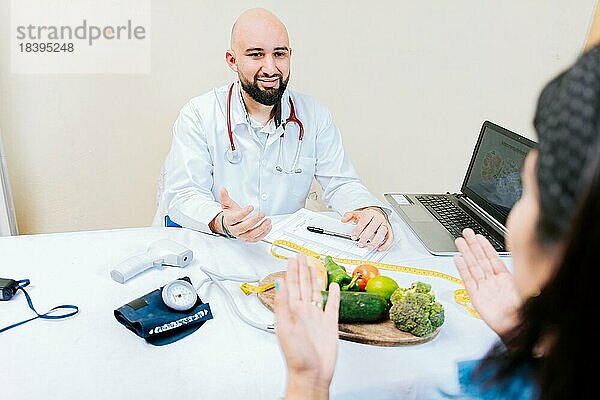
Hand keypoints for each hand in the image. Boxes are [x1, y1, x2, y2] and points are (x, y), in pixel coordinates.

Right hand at [212, 188, 271, 241]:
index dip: (243, 213)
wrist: (231, 224)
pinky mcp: (248, 239)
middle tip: (262, 213)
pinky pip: (256, 239)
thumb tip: (222, 189)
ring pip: (251, 235)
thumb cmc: (231, 214)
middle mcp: (235, 230)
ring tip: (268, 221)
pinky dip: (263, 234)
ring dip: (261, 228)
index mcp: (230, 221)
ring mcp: (242, 235)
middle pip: (244, 227)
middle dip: (254, 220)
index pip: (236, 218)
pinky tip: (269, 226)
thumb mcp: (227, 205)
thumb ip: (225, 197)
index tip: (251, 207)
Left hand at [274, 254, 339, 399]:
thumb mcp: (285, 327)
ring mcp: (316, 316)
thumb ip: (282, 304)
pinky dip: (333, 294)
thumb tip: (278, 283)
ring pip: (315, 291)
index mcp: (292, 310)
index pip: (290, 284)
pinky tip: (333, 287)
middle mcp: (304, 311)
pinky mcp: (329, 324)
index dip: (291, 270)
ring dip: (314, 278)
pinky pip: (332, 305)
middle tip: (301, 256)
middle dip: (301, 269)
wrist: (311, 374)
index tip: (291, 258)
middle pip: (302, 284)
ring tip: (313, 266)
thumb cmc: (296, 356)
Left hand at [341, 207, 393, 250]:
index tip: (354, 237)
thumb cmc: (367, 215)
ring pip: (382, 232)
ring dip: (376, 241)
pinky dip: (386, 244)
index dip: (358, 230)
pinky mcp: (389, 229)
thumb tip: (343, 219)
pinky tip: (380, 248)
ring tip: (370, 247)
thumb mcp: (356, 213)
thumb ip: (349, 216)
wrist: (377, 211)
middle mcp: (378, 218)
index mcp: (370, 213)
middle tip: (360, 244)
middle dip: (366, 237)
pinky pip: (390, 237)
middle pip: (373, 227)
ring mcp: (384, 223)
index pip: (364, 221)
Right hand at [454, 228, 520, 336]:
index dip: (486, 247)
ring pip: (473, 267)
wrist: (518, 332)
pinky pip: (468, 281)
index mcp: (507, 280)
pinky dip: (462, 270)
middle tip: (466, 233)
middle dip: (473, 245)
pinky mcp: (477, 299)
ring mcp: (484, 290)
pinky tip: (458, 260)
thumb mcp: (530, 291)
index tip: (479, 237)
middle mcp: (494, 283)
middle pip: (481, 260)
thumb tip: (533, 261)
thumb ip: (527, 277)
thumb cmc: (525, 315)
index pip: (493, 259)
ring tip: (459, 241)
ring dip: (466, 253)